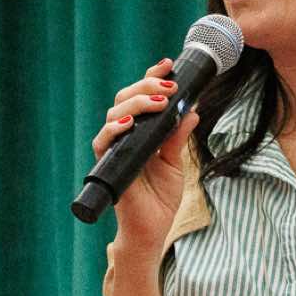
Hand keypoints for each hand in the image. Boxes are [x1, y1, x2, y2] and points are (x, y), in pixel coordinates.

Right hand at [90, 57, 200, 257]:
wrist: (151, 230)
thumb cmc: (160, 198)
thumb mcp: (175, 162)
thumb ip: (178, 136)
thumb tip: (193, 109)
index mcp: (140, 132)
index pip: (140, 98)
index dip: (151, 78)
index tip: (169, 64)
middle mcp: (124, 136)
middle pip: (125, 99)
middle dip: (146, 86)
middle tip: (170, 86)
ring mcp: (114, 149)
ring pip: (114, 114)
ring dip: (136, 104)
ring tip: (160, 101)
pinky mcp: (107, 165)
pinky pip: (102, 142)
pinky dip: (113, 130)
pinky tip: (128, 124)